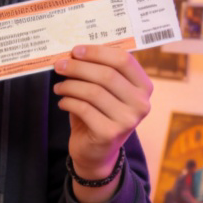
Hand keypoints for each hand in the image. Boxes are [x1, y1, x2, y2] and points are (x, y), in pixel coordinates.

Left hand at [53, 44, 152, 191]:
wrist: (97, 151)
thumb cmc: (99, 113)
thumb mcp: (104, 91)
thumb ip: (97, 71)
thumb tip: (73, 52)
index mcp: (143, 86)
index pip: (123, 60)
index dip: (97, 52)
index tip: (76, 50)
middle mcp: (141, 103)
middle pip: (106, 75)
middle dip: (78, 67)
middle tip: (59, 65)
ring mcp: (128, 120)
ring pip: (92, 92)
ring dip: (69, 85)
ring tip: (59, 86)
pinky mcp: (110, 133)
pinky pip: (83, 109)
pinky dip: (68, 102)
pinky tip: (62, 101)